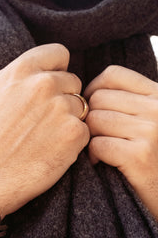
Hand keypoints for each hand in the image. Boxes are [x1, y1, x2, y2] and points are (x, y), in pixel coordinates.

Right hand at [0, 44, 89, 217]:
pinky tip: (52, 153)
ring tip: (46, 141)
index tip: (51, 87)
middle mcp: (43, 84)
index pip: (58, 54)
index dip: (56, 70)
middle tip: (44, 122)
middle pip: (72, 82)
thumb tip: (9, 84)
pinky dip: (73, 142)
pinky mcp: (74, 134)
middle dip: (62, 98)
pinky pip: (85, 131)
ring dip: (68, 121)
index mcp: (20, 71)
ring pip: (80, 107)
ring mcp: (61, 108)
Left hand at [84, 65, 157, 218]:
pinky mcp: (140, 155)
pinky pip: (97, 144)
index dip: (93, 90)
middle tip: (96, 137)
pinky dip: (94, 155)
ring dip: (90, 138)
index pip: (113, 74)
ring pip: (94, 120)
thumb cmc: (153, 158)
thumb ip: (128, 104)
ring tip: (101, 151)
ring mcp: (151, 130)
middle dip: (89, 119)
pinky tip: (102, 163)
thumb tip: (87, 94)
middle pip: (97, 99)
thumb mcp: (149, 121)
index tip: (92, 110)